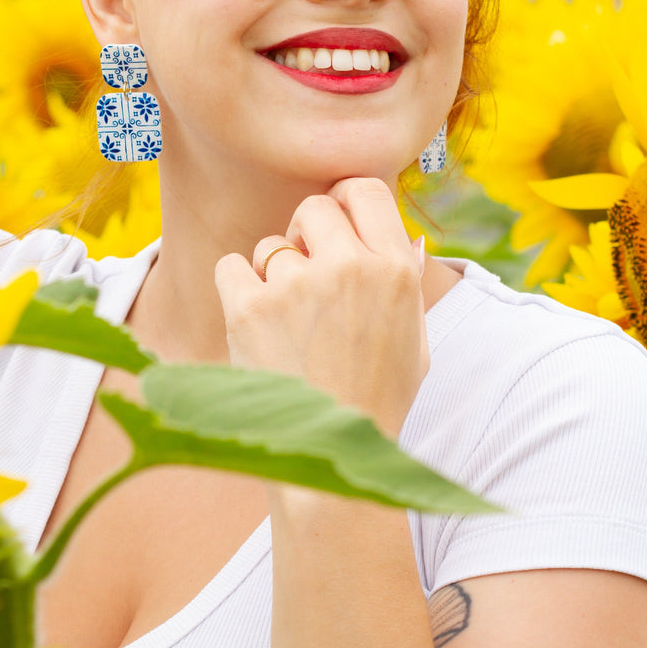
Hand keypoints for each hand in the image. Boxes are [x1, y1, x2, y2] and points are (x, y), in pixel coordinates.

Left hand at [214, 177, 428, 435]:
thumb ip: (409, 283)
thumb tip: (412, 236)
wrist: (330, 458)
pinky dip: (236, 289)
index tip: (333, 222)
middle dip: (304, 234)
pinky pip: (231, 266)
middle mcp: (350, 268)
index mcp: (396, 270)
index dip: (344, 200)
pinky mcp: (249, 308)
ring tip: (287, 324)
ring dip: (272, 274)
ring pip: (270, 246)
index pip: (365, 189)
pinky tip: (254, 322)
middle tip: (304, 273)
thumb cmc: (376, 400)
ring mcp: (297, 286)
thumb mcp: (415, 343)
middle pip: (313, 207)